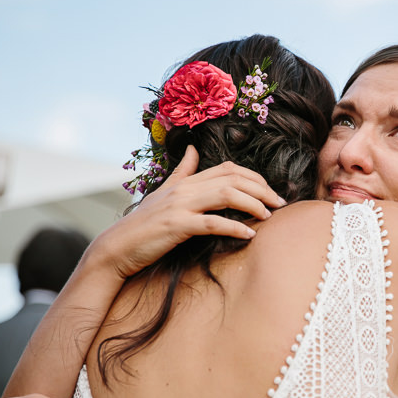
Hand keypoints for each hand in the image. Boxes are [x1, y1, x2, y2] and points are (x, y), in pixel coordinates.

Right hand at [97, 144, 285, 279]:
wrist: (117, 247)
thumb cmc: (143, 224)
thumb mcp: (164, 192)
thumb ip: (182, 172)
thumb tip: (193, 149)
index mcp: (186, 181)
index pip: (228, 169)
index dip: (254, 177)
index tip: (270, 191)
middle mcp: (185, 189)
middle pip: (233, 179)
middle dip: (262, 189)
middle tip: (280, 203)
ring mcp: (181, 206)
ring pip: (227, 195)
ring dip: (253, 204)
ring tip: (269, 216)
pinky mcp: (177, 226)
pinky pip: (212, 223)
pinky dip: (234, 227)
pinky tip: (250, 234)